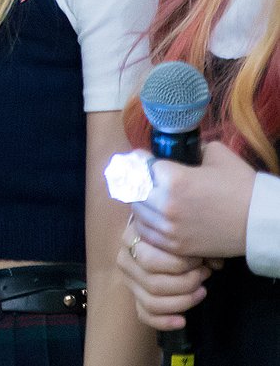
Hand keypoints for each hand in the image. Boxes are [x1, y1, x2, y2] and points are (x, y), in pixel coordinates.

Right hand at [116, 217, 209, 330]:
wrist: (162, 236)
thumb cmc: (176, 231)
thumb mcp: (182, 229)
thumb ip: (197, 242)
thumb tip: (213, 263)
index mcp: (131, 239)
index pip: (151, 260)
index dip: (181, 265)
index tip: (201, 260)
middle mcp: (125, 260)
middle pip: (153, 283)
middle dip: (185, 283)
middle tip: (204, 274)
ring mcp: (129, 281)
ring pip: (151, 302)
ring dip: (183, 301)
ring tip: (202, 291)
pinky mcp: (136, 298)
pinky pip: (145, 315)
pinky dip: (164, 322)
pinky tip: (183, 321)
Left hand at [132, 141, 257, 259]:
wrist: (260, 222)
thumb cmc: (241, 186)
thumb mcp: (216, 155)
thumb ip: (191, 149)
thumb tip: (177, 149)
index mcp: (173, 178)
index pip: (139, 163)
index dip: (140, 158)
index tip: (142, 157)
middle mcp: (165, 203)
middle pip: (133, 188)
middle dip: (138, 180)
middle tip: (144, 177)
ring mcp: (169, 227)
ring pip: (136, 211)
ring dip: (140, 201)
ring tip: (148, 196)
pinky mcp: (175, 245)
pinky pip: (145, 233)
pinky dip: (145, 222)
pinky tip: (152, 216)